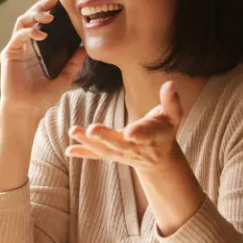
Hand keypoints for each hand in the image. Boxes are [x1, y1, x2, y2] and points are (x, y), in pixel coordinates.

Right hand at [0, 0, 85, 118]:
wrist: (27, 111)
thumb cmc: (42, 97)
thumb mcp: (64, 77)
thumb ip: (73, 63)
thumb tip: (85, 48)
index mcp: (37, 48)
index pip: (41, 23)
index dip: (48, 11)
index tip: (61, 3)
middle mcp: (25, 45)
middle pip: (30, 17)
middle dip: (40, 7)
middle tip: (53, 1)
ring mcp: (16, 48)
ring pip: (22, 22)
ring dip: (34, 15)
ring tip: (48, 16)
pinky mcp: (9, 54)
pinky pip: (17, 36)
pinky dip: (29, 32)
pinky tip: (41, 34)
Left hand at [66, 81, 183, 172]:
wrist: (159, 159)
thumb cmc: (165, 131)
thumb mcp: (173, 116)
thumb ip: (171, 101)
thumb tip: (170, 83)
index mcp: (151, 135)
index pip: (144, 133)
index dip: (138, 133)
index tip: (129, 132)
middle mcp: (134, 147)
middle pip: (118, 142)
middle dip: (104, 136)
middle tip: (91, 129)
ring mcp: (121, 153)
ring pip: (104, 149)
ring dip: (87, 142)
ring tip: (73, 131)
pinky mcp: (112, 155)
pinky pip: (97, 155)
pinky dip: (83, 153)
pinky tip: (69, 151)